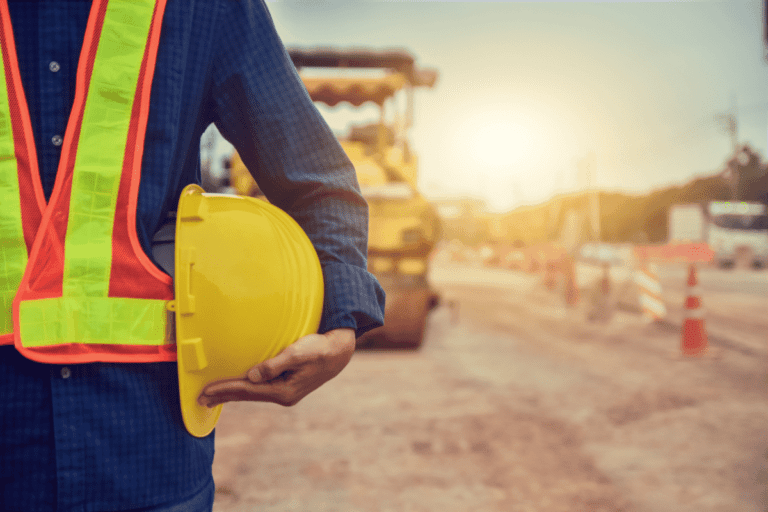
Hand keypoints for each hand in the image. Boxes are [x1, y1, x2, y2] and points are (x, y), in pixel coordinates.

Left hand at [198, 328, 354, 407]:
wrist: (339, 352)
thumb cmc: (320, 349)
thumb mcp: (298, 353)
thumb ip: (274, 365)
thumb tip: (252, 376)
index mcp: (284, 391)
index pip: (248, 390)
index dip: (225, 389)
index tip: (205, 391)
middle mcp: (283, 396)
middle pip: (247, 396)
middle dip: (223, 396)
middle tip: (199, 400)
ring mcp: (285, 392)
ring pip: (252, 394)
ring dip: (232, 394)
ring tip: (212, 396)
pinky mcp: (287, 386)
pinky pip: (260, 389)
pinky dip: (245, 389)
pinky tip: (238, 388)